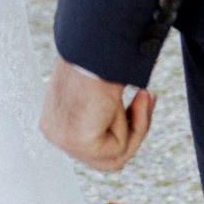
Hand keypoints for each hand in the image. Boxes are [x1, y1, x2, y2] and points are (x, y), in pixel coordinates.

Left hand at [39, 57, 153, 171]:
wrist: (92, 45)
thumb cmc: (94, 53)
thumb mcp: (96, 83)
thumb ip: (101, 106)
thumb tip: (117, 113)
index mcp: (54, 117)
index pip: (93, 141)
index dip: (124, 126)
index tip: (143, 99)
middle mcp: (54, 132)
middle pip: (105, 156)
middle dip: (134, 129)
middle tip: (149, 97)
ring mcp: (63, 141)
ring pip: (115, 158)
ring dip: (135, 126)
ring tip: (143, 95)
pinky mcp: (78, 144)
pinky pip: (118, 149)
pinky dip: (131, 125)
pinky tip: (122, 101)